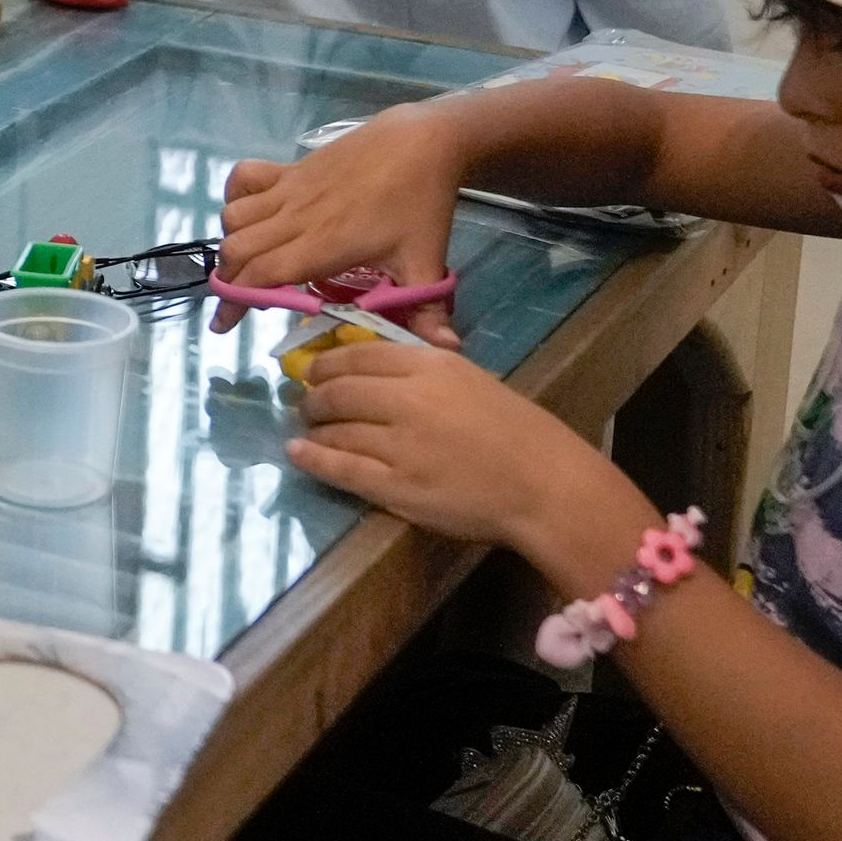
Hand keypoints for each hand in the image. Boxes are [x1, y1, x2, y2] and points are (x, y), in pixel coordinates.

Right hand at [211, 107, 467, 342]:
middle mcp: (296, 216)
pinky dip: (236, 198)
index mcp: (324, 245)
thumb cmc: (421, 204)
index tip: (224, 327)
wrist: (421, 141)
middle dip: (230, 281)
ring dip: (233, 243)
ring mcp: (289, 188)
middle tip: (245, 299)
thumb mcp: (426, 261)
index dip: (236, 303)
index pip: (261, 276)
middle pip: (236, 250)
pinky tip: (252, 216)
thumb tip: (447, 351)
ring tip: (251, 262)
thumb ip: (430, 311)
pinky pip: (243, 179)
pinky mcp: (290, 168)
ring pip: (234, 218)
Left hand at [291, 340, 644, 568]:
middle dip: (314, 397)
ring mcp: (398, 445)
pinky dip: (313, 458)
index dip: (326, 363)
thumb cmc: (513, 431)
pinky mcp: (395, 486)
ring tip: (308, 431)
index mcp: (430, 366)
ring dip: (315, 429)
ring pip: (336, 430)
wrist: (544, 484)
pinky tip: (297, 454)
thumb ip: (421, 371)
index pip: (358, 354)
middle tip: (307, 404)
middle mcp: (407, 399)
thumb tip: (369, 369)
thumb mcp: (469, 380)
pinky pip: (340, 468)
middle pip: (338, 391)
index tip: (313, 371)